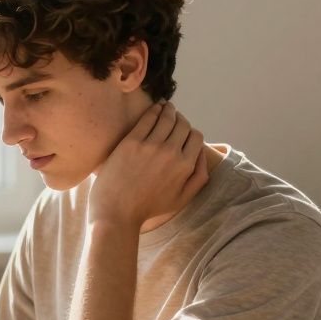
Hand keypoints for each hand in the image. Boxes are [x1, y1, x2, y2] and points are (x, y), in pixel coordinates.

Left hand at [89, 101, 208, 228]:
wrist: (116, 213)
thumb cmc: (148, 208)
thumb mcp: (181, 199)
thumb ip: (199, 177)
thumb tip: (204, 155)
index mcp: (185, 166)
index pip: (196, 136)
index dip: (191, 132)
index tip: (183, 132)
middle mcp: (171, 153)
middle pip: (182, 124)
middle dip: (180, 119)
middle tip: (174, 116)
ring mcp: (150, 146)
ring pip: (166, 117)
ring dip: (168, 109)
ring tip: (165, 107)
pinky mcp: (131, 142)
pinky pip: (147, 118)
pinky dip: (154, 110)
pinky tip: (154, 108)